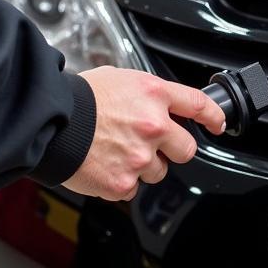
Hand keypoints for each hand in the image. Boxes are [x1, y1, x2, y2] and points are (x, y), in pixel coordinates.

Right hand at [63, 67, 225, 200]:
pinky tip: (103, 165)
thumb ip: (143, 94)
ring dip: (143, 166)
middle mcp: (153, 126)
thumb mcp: (116, 79)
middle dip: (173, 149)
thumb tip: (154, 103)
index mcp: (153, 95)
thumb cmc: (76, 99)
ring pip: (158, 172)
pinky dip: (119, 181)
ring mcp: (140, 157)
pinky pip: (132, 188)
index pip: (198, 104)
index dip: (213, 116)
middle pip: (186, 148)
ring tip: (115, 152)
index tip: (217, 124)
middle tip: (150, 145)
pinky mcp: (123, 182)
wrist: (50, 123)